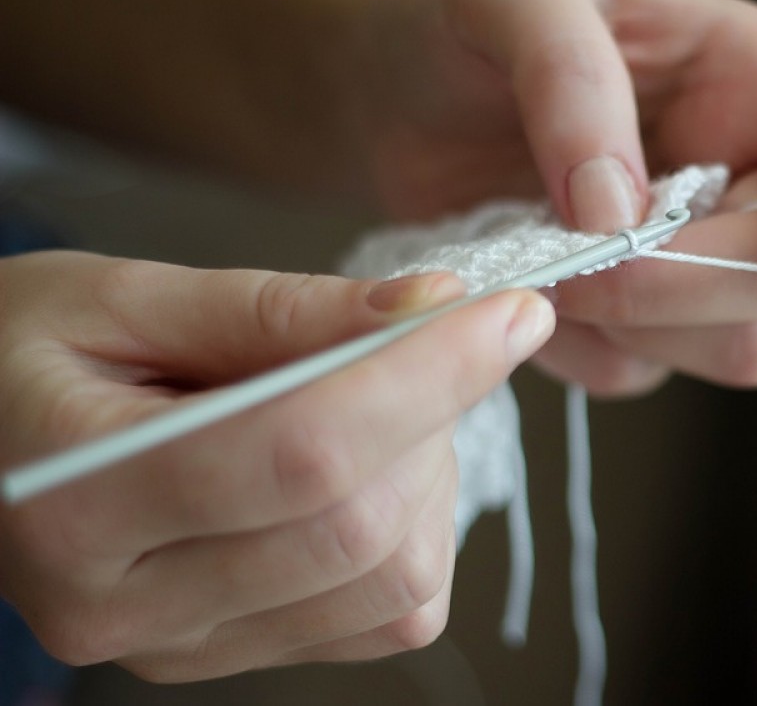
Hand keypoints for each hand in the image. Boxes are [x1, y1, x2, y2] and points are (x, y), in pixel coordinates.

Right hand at [0, 250, 553, 679]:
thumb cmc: (31, 354)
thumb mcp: (124, 295)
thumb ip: (278, 309)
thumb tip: (427, 308)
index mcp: (77, 496)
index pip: (302, 450)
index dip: (427, 376)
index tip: (511, 313)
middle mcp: (127, 603)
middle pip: (360, 527)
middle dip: (434, 413)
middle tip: (429, 334)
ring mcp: (185, 648)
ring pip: (393, 580)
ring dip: (427, 472)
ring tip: (373, 399)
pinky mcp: (235, 657)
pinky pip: (389, 613)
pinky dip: (415, 528)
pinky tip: (367, 467)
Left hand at [360, 0, 756, 392]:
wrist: (393, 94)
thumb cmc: (461, 21)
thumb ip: (570, 77)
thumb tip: (620, 211)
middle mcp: (752, 176)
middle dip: (684, 287)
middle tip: (573, 252)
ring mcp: (699, 258)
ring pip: (736, 349)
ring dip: (636, 324)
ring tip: (544, 253)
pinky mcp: (640, 318)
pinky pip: (641, 374)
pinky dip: (577, 348)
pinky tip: (527, 280)